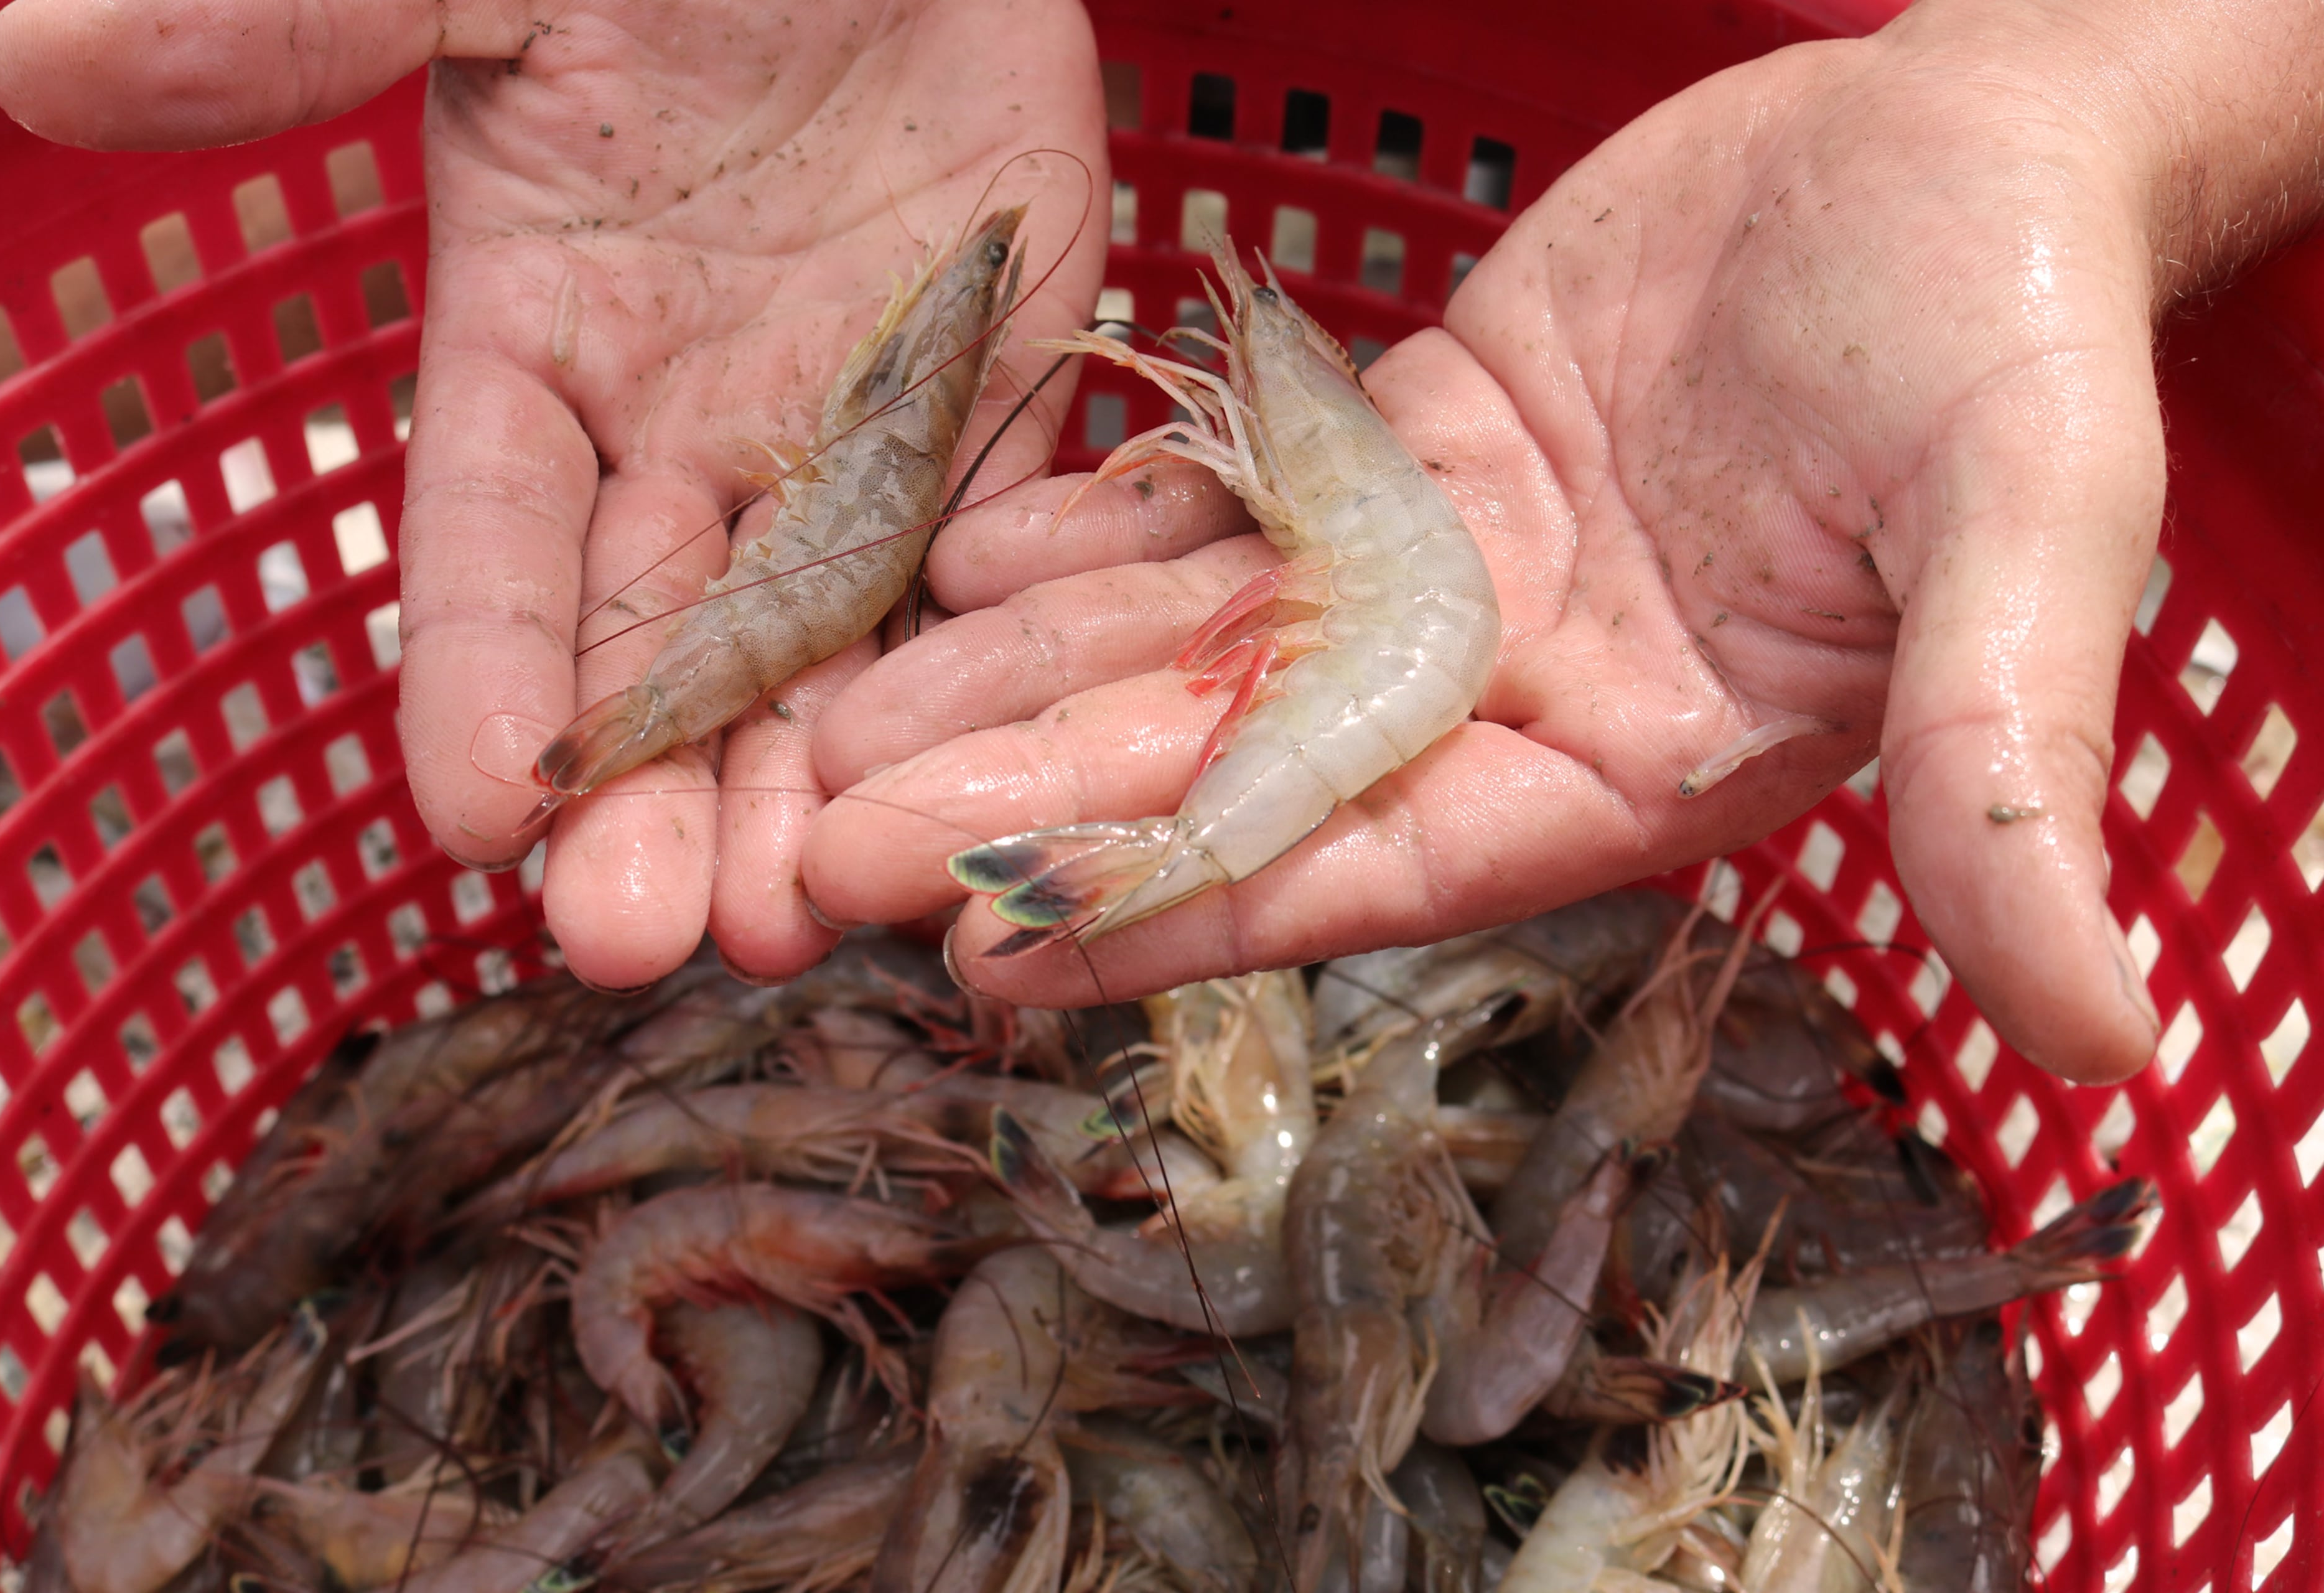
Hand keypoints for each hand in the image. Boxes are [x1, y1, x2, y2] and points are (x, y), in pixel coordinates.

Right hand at [0, 0, 1107, 991]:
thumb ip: (298, 25)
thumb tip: (29, 46)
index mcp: (542, 343)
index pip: (493, 544)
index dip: (481, 677)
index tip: (471, 818)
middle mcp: (687, 427)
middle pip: (658, 645)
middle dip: (645, 798)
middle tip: (638, 940)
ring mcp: (848, 430)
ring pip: (826, 646)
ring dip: (805, 784)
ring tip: (799, 921)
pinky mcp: (995, 405)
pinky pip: (998, 551)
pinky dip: (986, 653)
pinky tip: (971, 760)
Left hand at [803, 0, 2319, 1082]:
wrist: (1977, 149)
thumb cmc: (2022, 332)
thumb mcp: (2030, 538)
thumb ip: (2014, 773)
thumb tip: (2114, 1037)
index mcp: (1637, 765)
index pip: (1374, 866)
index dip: (1182, 909)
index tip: (990, 953)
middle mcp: (1512, 700)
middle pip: (1230, 771)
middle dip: (1025, 807)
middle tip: (807, 852)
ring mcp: (1446, 582)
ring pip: (1191, 648)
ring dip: (1009, 685)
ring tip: (816, 727)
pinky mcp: (1409, 462)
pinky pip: (1223, 511)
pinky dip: (1090, 534)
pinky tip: (943, 565)